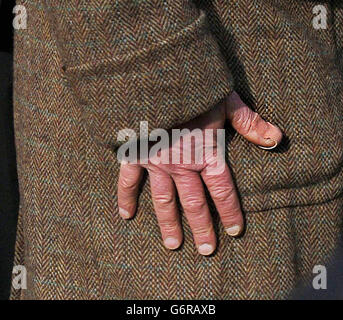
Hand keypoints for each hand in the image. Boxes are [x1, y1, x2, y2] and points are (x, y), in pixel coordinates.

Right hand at [117, 91, 282, 255]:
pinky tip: (126, 215)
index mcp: (205, 153)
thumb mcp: (225, 101)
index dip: (230, 211)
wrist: (154, 77)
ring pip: (164, 201)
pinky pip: (128, 181)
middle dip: (202, 227)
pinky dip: (126, 198)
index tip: (234, 231)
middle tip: (206, 250)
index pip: (222, 190)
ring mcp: (156, 163)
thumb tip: (277, 139)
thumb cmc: (192, 88)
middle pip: (194, 203)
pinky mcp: (134, 155)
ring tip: (173, 245)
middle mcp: (181, 165)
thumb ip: (249, 123)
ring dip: (169, 224)